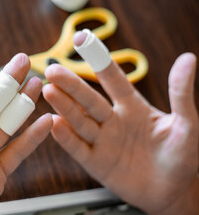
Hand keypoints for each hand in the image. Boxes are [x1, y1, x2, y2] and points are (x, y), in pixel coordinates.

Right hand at [43, 32, 198, 213]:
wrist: (173, 192)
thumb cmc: (184, 158)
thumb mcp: (188, 125)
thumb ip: (181, 95)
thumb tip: (187, 59)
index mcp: (133, 107)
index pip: (113, 80)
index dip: (99, 60)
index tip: (83, 41)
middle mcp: (113, 121)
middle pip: (89, 100)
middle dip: (71, 85)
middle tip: (53, 71)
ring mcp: (103, 141)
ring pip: (80, 121)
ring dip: (64, 107)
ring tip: (49, 91)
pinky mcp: (96, 163)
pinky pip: (79, 149)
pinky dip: (66, 138)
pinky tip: (53, 124)